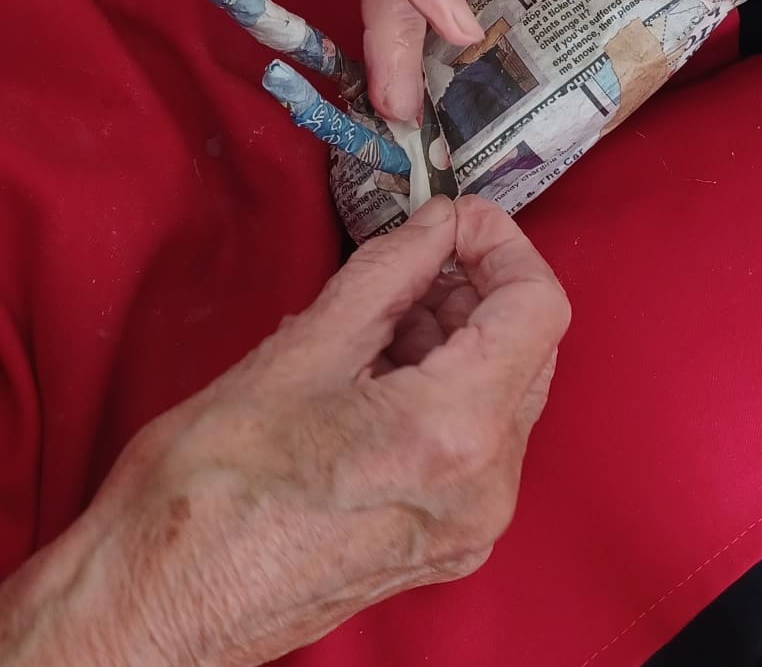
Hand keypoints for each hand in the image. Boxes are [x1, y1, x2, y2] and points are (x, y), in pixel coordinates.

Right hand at [0, 195, 569, 666]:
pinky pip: (481, 441)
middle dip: (479, 288)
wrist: (153, 611)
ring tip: (385, 313)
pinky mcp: (447, 544)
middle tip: (419, 256)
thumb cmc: (200, 499)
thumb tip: (436, 225)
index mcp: (453, 435)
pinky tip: (385, 368)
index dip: (501, 246)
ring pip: (508, 392)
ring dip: (463, 336)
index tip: (457, 220)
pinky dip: (451, 387)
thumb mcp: (297, 353)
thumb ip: (389, 273)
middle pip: (532, 348)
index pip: (538, 306)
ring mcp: (470, 526)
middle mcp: (482, 488)